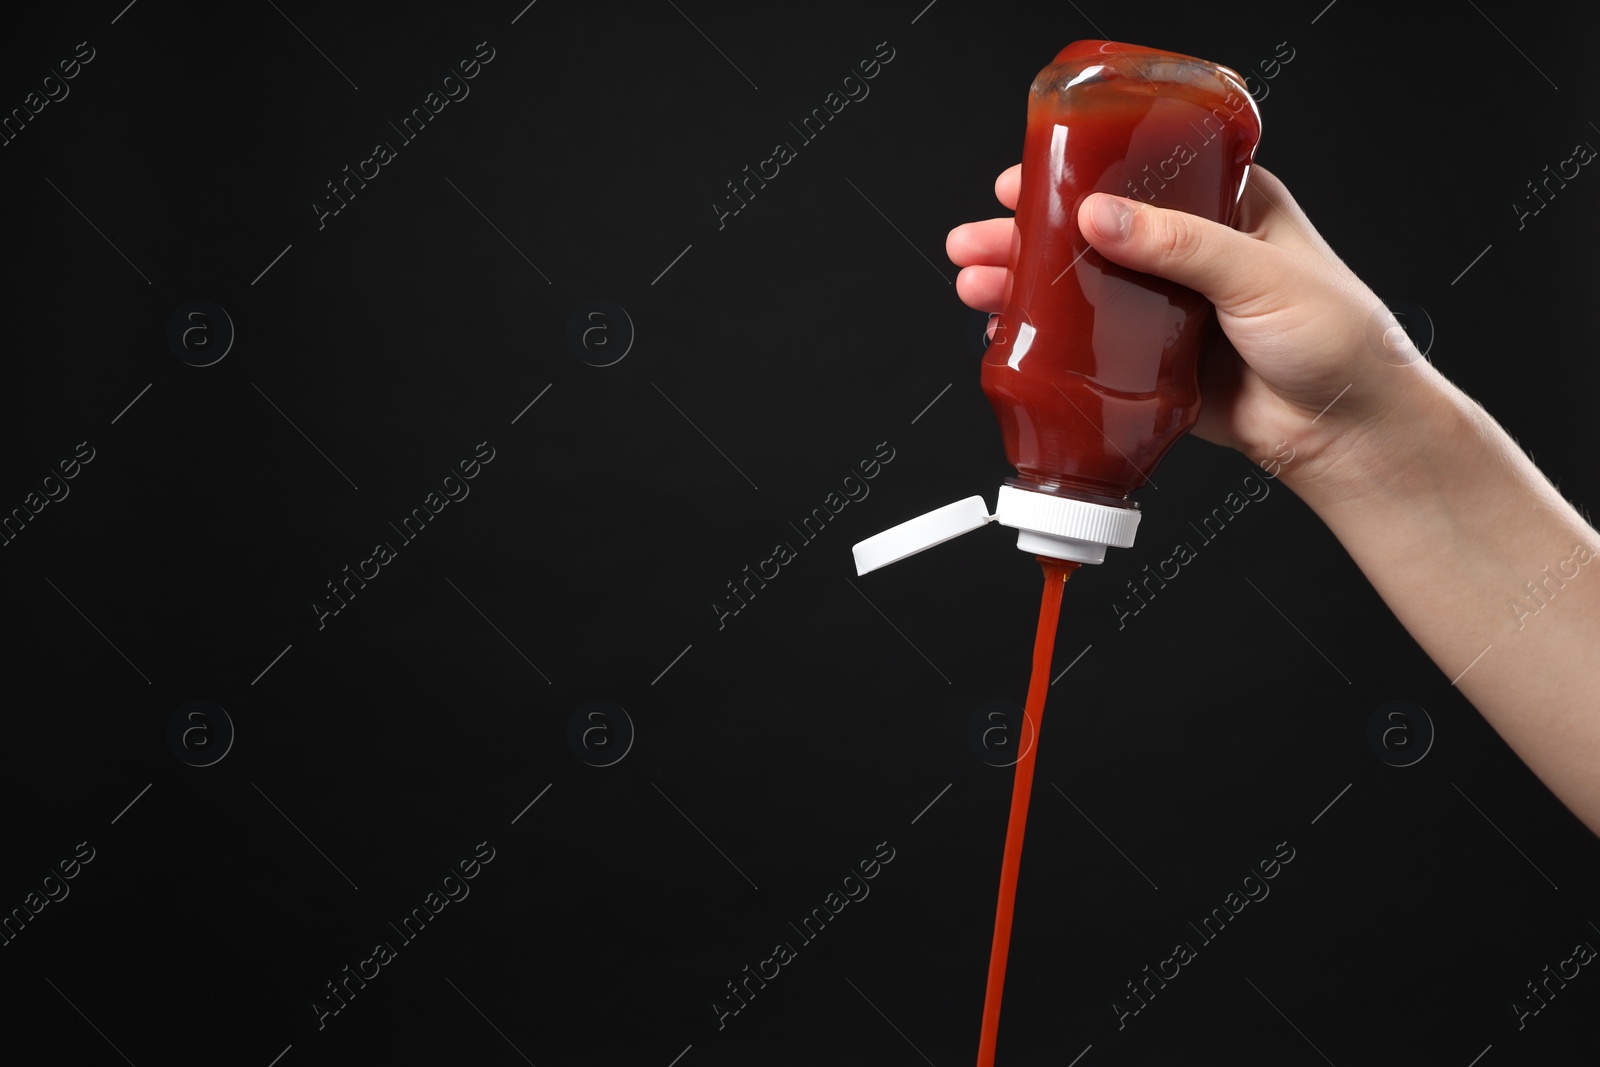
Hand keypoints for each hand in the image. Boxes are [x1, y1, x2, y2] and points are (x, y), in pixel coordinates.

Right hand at [947, 164, 1423, 483]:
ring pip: (1083, 291)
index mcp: (1226, 208)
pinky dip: (1048, 343)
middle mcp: (1190, 254)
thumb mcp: (1259, 270)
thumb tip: (1101, 215)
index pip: (1139, 174)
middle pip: (1092, 234)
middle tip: (979, 240)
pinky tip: (1011, 335)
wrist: (1348, 432)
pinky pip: (1091, 349)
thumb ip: (1179, 243)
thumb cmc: (1337, 338)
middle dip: (1028, 237)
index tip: (1023, 179)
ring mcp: (1168, 311)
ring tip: (976, 286)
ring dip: (1026, 288)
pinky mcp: (1153, 364)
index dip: (1076, 173)